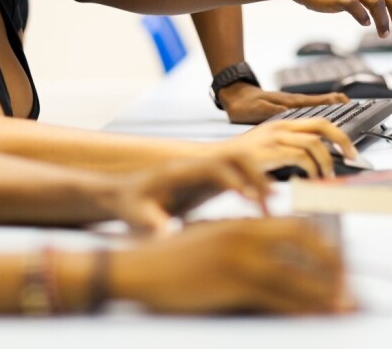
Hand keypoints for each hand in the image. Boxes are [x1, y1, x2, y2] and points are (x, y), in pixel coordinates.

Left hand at [107, 154, 272, 235]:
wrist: (121, 194)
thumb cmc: (128, 205)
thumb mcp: (135, 215)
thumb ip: (151, 223)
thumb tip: (165, 235)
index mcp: (178, 171)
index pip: (212, 167)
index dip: (233, 181)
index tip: (249, 200)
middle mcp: (194, 165)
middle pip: (233, 156)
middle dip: (255, 175)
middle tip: (270, 201)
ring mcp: (202, 171)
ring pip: (239, 163)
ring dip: (257, 179)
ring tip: (270, 205)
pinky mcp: (207, 181)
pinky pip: (236, 176)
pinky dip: (251, 187)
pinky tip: (259, 210)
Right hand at [113, 218, 354, 313]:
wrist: (136, 267)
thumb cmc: (169, 259)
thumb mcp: (210, 240)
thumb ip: (241, 243)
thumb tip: (270, 260)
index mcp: (242, 223)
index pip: (297, 227)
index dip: (324, 246)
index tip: (339, 263)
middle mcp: (246, 234)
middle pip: (307, 244)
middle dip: (334, 266)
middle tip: (348, 287)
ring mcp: (240, 258)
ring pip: (298, 275)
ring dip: (326, 293)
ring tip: (344, 307)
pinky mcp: (232, 282)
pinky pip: (279, 297)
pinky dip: (303, 308)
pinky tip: (316, 317)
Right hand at [215, 118, 354, 177]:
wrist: (212, 163)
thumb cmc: (239, 163)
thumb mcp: (267, 152)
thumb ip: (289, 152)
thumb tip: (315, 164)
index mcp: (281, 125)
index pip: (318, 122)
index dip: (339, 134)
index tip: (350, 149)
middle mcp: (280, 127)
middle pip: (321, 125)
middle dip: (342, 140)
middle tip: (352, 157)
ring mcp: (273, 137)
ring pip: (314, 142)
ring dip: (326, 161)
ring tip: (326, 176)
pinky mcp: (268, 151)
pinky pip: (300, 156)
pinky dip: (311, 168)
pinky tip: (310, 178)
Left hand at [216, 82, 350, 124]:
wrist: (233, 96)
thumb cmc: (243, 104)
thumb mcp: (255, 109)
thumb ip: (272, 111)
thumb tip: (287, 113)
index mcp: (289, 103)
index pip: (315, 102)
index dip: (331, 103)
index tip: (346, 102)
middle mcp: (293, 102)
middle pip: (321, 103)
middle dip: (338, 104)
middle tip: (354, 106)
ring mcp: (290, 104)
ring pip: (315, 106)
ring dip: (331, 107)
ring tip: (346, 109)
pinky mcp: (286, 108)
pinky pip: (307, 110)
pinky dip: (319, 110)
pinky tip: (323, 115)